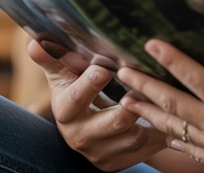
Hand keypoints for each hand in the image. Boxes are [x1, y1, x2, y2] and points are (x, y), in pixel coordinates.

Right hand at [28, 39, 165, 169]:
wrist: (86, 128)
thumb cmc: (76, 91)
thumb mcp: (64, 75)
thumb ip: (52, 58)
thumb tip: (34, 42)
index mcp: (66, 111)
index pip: (75, 100)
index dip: (89, 85)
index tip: (104, 69)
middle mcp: (80, 136)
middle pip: (114, 122)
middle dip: (132, 105)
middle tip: (146, 87)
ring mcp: (100, 153)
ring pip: (134, 137)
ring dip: (151, 117)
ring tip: (163, 98)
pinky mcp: (118, 162)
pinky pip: (147, 149)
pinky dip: (159, 133)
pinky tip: (169, 117)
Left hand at [120, 39, 203, 172]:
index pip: (196, 79)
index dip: (173, 60)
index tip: (152, 43)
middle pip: (174, 104)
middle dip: (146, 86)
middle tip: (122, 73)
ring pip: (175, 127)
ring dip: (149, 113)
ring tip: (128, 102)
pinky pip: (190, 148)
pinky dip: (173, 140)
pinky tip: (165, 136)